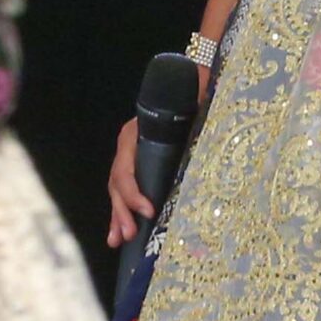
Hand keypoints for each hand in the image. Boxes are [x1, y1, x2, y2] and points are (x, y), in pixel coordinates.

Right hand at [105, 59, 207, 246]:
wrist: (189, 80)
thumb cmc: (193, 92)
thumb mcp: (193, 103)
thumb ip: (195, 116)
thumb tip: (204, 130)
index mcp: (134, 131)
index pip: (126, 168)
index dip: (134, 192)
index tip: (149, 210)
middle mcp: (128, 144)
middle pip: (118, 183)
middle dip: (122, 211)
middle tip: (129, 234)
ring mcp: (129, 155)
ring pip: (117, 190)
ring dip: (118, 216)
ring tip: (118, 240)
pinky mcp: (137, 164)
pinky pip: (124, 191)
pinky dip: (122, 212)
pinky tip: (119, 233)